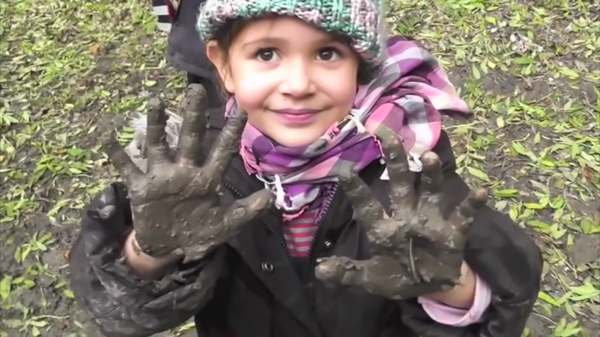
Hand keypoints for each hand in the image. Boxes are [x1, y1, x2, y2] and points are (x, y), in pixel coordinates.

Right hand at [100, 84, 272, 258]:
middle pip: (190, 138)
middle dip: (192, 115)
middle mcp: (184, 171)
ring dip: (155, 124)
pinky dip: (118, 154)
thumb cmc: (199, 233)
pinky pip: (127, 168)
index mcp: (206, 179)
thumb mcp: (225, 225)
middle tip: (195, 90)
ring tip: (155, 100)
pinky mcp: (141, 188)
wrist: (169, 248)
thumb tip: (270, 197)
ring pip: (159, 145)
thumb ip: (246, 211)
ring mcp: (161, 177)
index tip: (240, 111)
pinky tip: (108, 137)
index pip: (221, 151)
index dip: (231, 133)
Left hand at [314, 133, 486, 299]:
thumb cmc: (397, 276)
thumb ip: (348, 272)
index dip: (355, 189)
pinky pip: (463, 216)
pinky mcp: (452, 232)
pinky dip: (472, 205)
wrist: (429, 287)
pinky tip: (480, 192)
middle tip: (387, 134)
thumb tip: (319, 271)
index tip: (342, 169)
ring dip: (430, 174)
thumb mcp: (370, 278)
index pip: (366, 204)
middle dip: (394, 159)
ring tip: (428, 156)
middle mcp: (406, 215)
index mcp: (384, 227)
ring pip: (430, 190)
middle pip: (400, 182)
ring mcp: (430, 220)